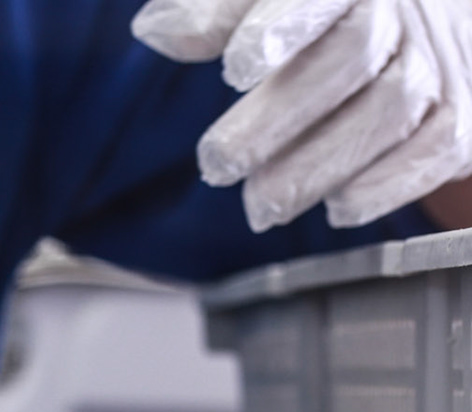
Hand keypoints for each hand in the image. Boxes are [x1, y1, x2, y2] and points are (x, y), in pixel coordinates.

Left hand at [133, 0, 471, 230]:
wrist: (419, 18)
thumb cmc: (322, 7)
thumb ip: (213, 6)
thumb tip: (156, 32)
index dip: (279, 28)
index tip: (235, 68)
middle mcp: (410, 6)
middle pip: (351, 56)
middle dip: (276, 119)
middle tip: (217, 163)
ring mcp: (442, 55)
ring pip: (392, 107)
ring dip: (317, 166)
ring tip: (260, 203)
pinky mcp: (463, 106)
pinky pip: (439, 145)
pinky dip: (387, 185)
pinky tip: (338, 207)